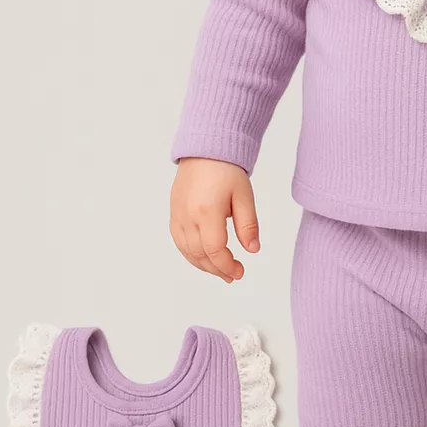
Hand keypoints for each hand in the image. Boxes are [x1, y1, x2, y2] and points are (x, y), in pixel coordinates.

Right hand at [169, 157, 259, 284]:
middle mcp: (188, 216)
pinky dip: (191, 254)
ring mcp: (178, 215)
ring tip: (220, 271)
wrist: (206, 151)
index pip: (214, 250)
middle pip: (199, 255)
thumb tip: (252, 250)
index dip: (227, 265)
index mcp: (207, 211)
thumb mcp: (245, 196)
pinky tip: (204, 258)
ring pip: (187, 251)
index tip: (240, 272)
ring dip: (203, 265)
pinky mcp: (173, 213)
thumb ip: (248, 225)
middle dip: (217, 269)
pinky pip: (179, 241)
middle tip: (233, 275)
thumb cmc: (227, 171)